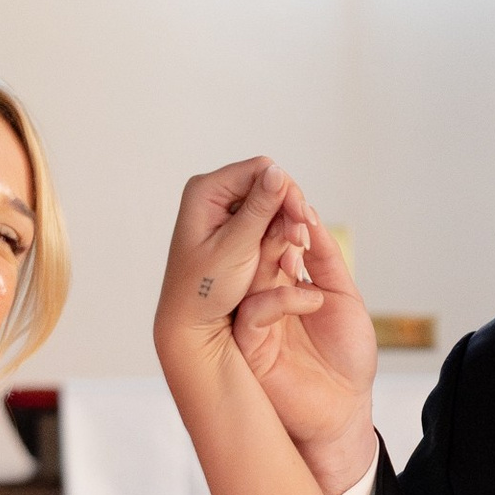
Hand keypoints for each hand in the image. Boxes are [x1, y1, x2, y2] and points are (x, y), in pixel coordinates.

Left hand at [153, 160, 305, 380]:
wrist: (192, 324)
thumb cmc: (203, 290)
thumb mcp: (235, 247)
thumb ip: (258, 209)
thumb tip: (278, 171)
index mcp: (205, 191)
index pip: (260, 170)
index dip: (287, 191)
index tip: (303, 220)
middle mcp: (215, 195)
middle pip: (269, 187)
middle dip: (289, 214)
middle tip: (302, 243)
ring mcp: (226, 212)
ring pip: (273, 208)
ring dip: (288, 231)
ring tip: (293, 259)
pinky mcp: (237, 230)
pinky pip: (268, 226)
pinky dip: (281, 242)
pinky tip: (288, 262)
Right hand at [233, 204, 379, 494]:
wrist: (345, 409)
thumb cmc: (346, 358)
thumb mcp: (343, 297)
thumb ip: (326, 260)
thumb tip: (309, 216)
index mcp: (284, 284)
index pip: (275, 241)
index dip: (285, 217)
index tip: (297, 195)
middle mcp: (264, 298)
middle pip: (258, 252)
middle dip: (273, 225)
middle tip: (290, 206)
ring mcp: (255, 321)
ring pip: (249, 276)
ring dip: (272, 253)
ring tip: (297, 239)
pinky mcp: (250, 347)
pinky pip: (253, 313)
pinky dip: (281, 299)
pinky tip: (311, 299)